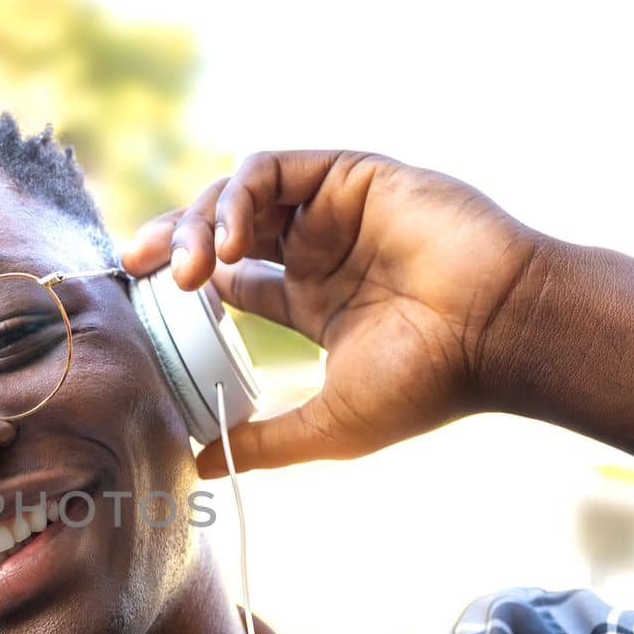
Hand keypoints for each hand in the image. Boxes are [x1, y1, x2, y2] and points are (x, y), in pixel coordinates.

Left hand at [122, 150, 546, 474]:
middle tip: (134, 267)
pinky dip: (235, 196)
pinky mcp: (348, 174)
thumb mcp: (329, 424)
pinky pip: (270, 168)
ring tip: (184, 268)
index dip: (184, 288)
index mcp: (314, 301)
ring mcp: (334, 210)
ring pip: (238, 193)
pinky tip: (229, 243)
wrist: (498, 333)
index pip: (230, 280)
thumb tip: (195, 466)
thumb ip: (263, 440)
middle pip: (224, 229)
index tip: (146, 308)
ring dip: (198, 221)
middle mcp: (321, 250)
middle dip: (172, 241)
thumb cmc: (430, 382)